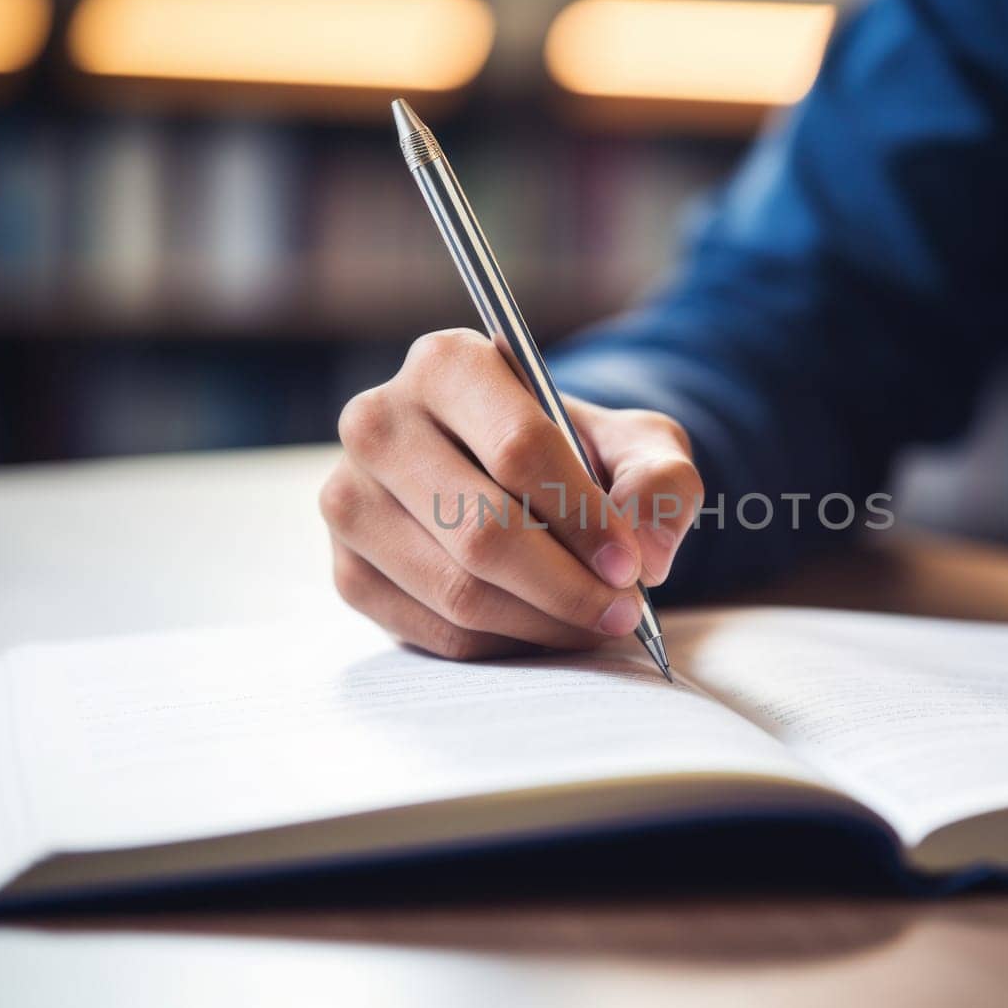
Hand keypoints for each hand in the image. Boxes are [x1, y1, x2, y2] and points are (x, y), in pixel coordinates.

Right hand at [320, 328, 701, 658]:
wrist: (513, 479)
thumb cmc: (576, 454)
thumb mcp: (637, 444)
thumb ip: (661, 483)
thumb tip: (648, 553)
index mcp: (447, 364)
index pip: (519, 449)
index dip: (583, 519)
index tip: (632, 566)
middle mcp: (378, 422)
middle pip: (481, 529)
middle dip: (566, 584)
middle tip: (622, 610)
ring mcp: (349, 499)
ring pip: (457, 589)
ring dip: (541, 622)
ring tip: (593, 622)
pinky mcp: (347, 569)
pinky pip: (435, 630)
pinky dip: (503, 643)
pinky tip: (544, 628)